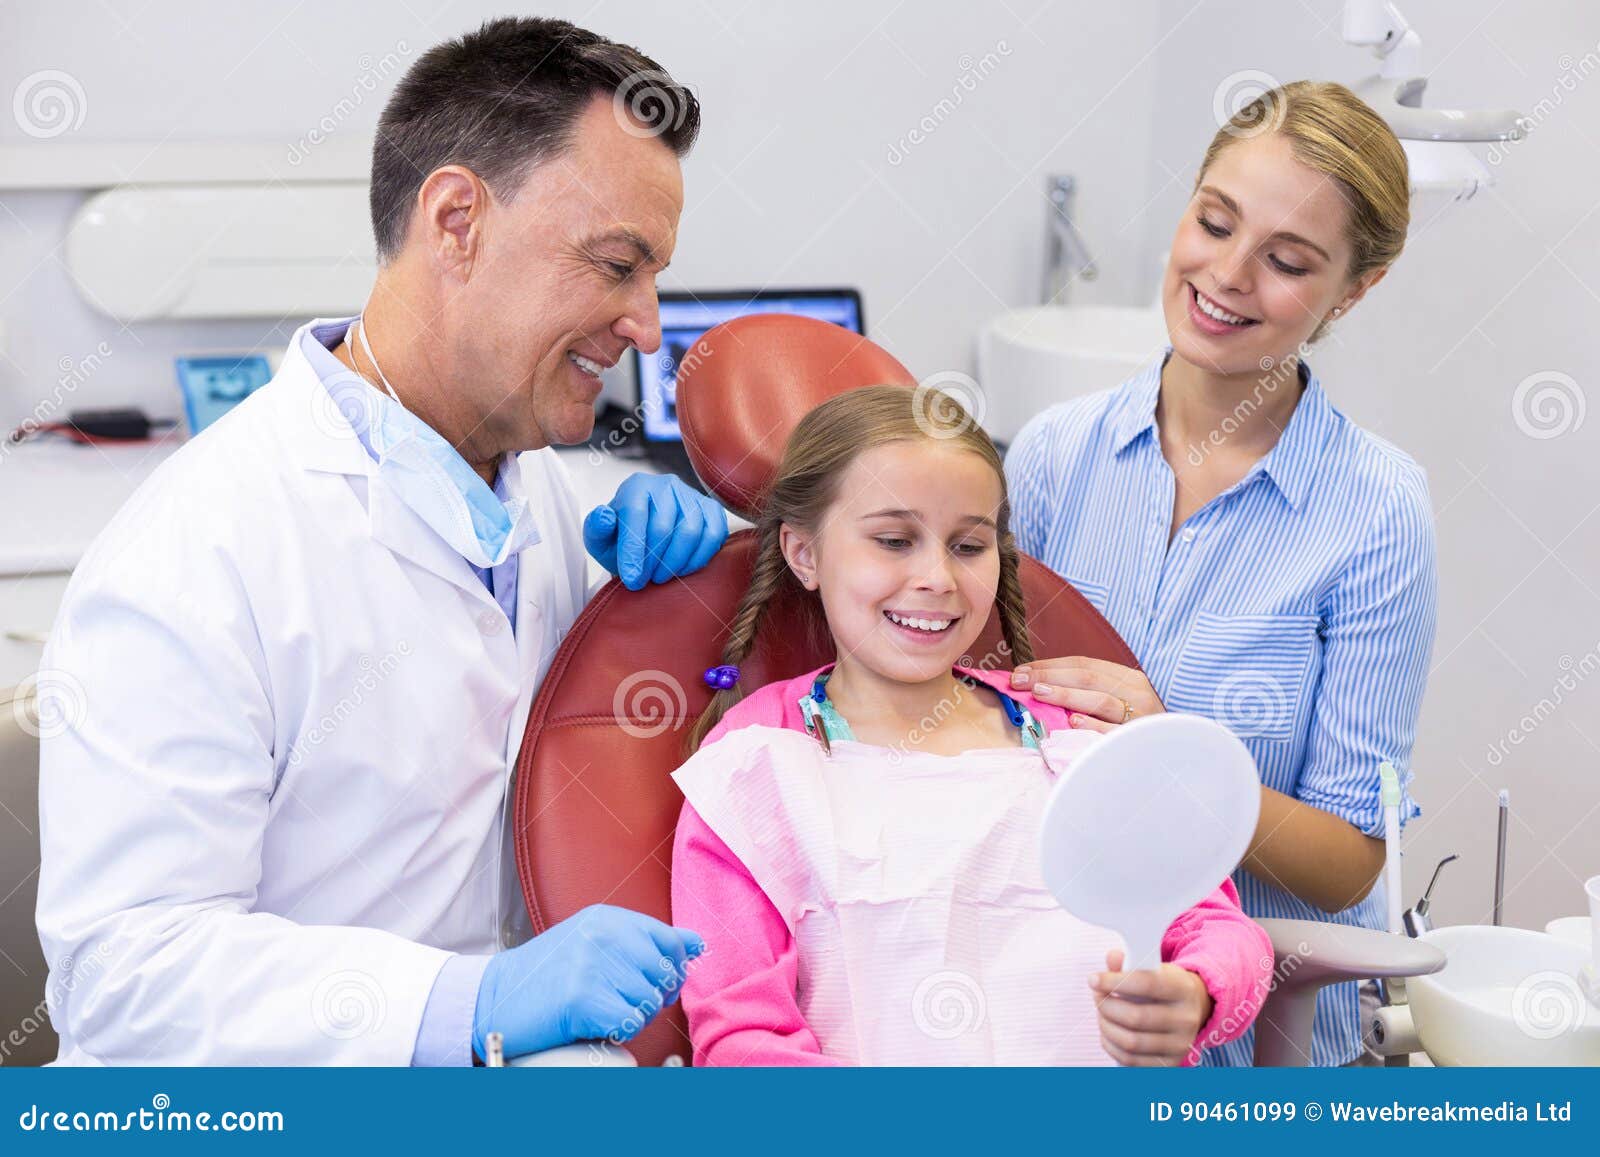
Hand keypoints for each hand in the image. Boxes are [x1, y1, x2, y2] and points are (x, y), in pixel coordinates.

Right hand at [473, 903, 704, 1059]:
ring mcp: (593, 964)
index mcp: (610, 918)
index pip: (672, 941)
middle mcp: (604, 934)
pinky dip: (618, 1031)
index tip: (653, 983)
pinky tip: (596, 1024)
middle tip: (619, 1002)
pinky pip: (629, 1021)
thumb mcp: (596, 942)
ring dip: (632, 1016)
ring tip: (602, 1012)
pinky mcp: (582, 998)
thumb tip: (698, 943)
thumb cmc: (548, 975)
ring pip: (648, 1002)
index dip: (672, 970)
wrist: (493, 996)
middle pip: (665, 975)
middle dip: (652, 997)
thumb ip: (644, 941)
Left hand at [583, 472, 727, 589]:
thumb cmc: (622, 539)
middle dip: (652, 561)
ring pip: (690, 532)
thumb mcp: (600, 538)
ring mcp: (692, 495)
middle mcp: (666, 485)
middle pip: (663, 526)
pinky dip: (698, 559)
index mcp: (636, 486)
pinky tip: (682, 570)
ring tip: (660, 577)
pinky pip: (713, 536)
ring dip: (674, 563)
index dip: (633, 551)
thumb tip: (605, 517)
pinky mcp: (712, 510)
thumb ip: (596, 528)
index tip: (631, 579)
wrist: (646, 540)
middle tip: (644, 581)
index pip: (635, 515)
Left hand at [1010, 656, 1163, 733]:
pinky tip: (1072, 722)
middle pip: (1087, 677)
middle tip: (1019, 681)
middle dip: (1049, 676)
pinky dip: (1092, 725)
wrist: (1176, 757)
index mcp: (1128, 679)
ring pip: (1100, 700)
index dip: (1049, 665)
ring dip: (1066, 695)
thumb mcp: (1121, 702)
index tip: (1021, 670)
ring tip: (1039, 693)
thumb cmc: (1138, 728)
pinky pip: (1113, 732)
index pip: (1083, 664)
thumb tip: (1041, 686)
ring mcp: (1139, 717)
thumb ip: (1089, 692)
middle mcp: (1136, 693)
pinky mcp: (1139, 741)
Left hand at [1089, 948, 1213, 1066]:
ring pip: (1131, 1042)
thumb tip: (1112, 958)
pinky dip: (1112, 1045)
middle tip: (1097, 996)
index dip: (1114, 982)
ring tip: (1101, 1014)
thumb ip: (1129, 961)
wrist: (1193, 1008)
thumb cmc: (1164, 985)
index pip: (1147, 984)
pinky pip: (1131, 1060)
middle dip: (1107, 1006)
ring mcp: (1180, 1045)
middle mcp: (1186, 1019)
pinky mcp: (1170, 1063)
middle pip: (1136, 1018)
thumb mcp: (1153, 967)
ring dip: (1106, 1027)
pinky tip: (1108, 1031)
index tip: (1093, 979)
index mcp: (1182, 989)